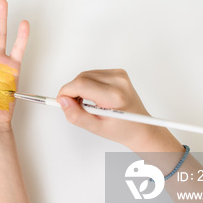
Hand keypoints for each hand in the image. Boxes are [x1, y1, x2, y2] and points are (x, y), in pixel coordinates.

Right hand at [56, 69, 172, 149]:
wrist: (141, 127)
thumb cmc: (122, 129)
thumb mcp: (96, 128)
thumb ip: (76, 115)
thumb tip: (63, 101)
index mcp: (114, 96)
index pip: (81, 84)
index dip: (66, 92)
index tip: (61, 102)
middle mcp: (118, 81)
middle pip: (82, 78)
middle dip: (72, 91)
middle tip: (74, 106)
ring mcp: (120, 75)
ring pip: (86, 75)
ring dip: (79, 87)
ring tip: (86, 104)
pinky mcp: (118, 73)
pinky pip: (93, 74)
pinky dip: (88, 84)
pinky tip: (93, 97)